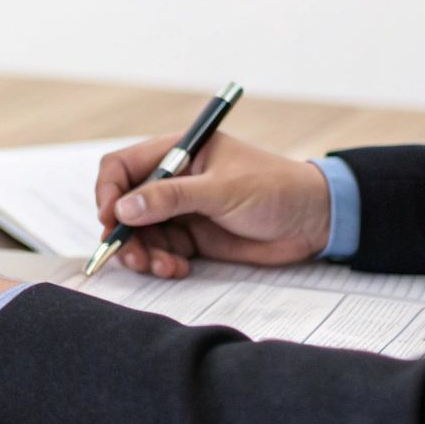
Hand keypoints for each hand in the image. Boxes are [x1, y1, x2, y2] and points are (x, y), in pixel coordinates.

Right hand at [94, 132, 331, 278]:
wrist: (315, 221)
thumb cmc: (275, 189)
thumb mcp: (222, 189)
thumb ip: (171, 198)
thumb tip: (123, 209)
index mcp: (177, 153)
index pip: (122, 167)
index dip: (109, 192)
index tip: (110, 219)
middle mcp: (173, 181)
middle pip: (125, 206)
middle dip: (124, 232)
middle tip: (130, 255)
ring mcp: (181, 211)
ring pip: (140, 234)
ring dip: (142, 253)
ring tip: (160, 267)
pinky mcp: (192, 238)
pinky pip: (161, 252)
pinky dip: (162, 263)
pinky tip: (177, 269)